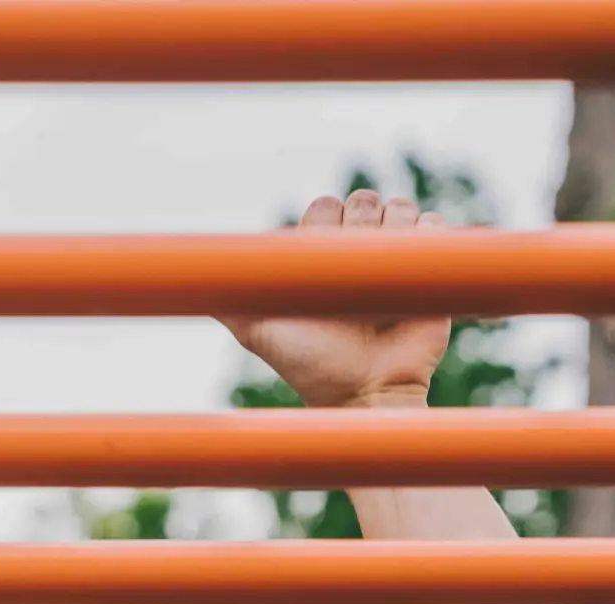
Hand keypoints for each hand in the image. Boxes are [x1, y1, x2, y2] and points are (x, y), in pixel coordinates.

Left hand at [219, 189, 449, 409]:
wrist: (367, 393)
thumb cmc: (311, 365)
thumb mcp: (258, 331)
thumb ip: (227, 299)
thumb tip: (177, 276)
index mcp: (322, 253)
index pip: (324, 206)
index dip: (324, 227)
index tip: (322, 267)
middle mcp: (358, 249)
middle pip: (362, 200)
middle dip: (360, 229)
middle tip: (356, 279)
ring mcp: (398, 254)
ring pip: (398, 207)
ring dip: (394, 235)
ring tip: (385, 286)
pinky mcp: (436, 263)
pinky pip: (435, 225)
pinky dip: (428, 238)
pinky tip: (411, 276)